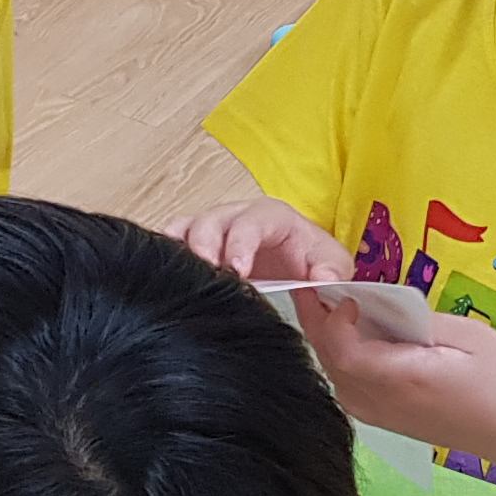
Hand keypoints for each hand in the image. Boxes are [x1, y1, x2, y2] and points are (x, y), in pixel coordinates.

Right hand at [176, 195, 352, 282]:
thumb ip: (333, 270)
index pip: (251, 223)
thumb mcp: (332, 263)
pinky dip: (164, 254)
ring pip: (184, 228)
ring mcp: (212, 228)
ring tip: (178, 276)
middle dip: (203, 247)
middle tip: (205, 275)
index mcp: (271, 216)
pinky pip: (171, 240)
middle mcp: (236, 216)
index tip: (237, 272)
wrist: (296, 264)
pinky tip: (163, 275)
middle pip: (209, 221)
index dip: (240, 245)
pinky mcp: (195, 243)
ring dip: (178, 250)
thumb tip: (324, 279)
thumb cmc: (310, 260)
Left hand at [300, 295, 495, 455]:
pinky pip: (348, 389)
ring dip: (327, 342)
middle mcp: (381, 402)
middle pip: (330, 362)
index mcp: (401, 379)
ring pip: (334, 377)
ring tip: (326, 309)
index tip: (346, 294)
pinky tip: (351, 341)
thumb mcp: (468, 335)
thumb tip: (383, 306)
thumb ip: (420, 320)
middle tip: (312, 288)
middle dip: (318, 323)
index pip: (344, 351)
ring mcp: (381, 417)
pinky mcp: (386, 422)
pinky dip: (340, 361)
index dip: (334, 320)